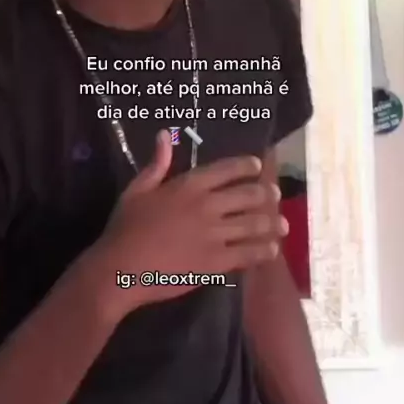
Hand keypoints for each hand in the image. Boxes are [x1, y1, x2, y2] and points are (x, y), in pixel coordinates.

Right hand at [94, 130, 286, 316]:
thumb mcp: (137, 189)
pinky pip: (248, 254)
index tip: (257, 167)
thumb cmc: (125, 227)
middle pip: (248, 196)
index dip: (246, 166)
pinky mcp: (216, 262)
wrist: (121, 269)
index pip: (226, 170)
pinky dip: (263, 250)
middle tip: (275, 196)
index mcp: (188, 186)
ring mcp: (214, 235)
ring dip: (272, 223)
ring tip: (282, 224)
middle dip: (266, 194)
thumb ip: (156, 164)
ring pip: (253, 225)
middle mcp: (207, 206)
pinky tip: (271, 249)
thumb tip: (165, 135)